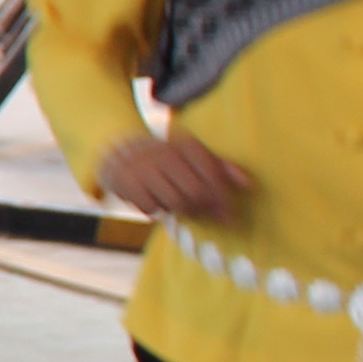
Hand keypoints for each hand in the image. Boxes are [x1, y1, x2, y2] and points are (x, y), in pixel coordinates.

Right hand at [99, 131, 254, 221]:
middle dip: (204, 208)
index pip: (211, 172)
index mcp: (184, 144)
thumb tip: (249, 185)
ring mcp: (145, 167)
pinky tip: (155, 204)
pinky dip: (155, 210)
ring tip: (179, 207)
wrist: (114, 145)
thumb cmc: (162, 157)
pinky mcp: (126, 181)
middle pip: (196, 191)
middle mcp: (165, 152)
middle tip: (206, 218)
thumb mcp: (190, 155)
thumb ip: (220, 167)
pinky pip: (151, 207)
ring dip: (180, 210)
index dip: (223, 197)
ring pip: (175, 201)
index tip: (231, 217)